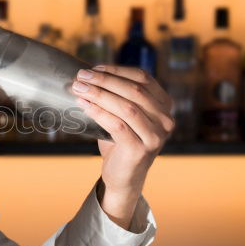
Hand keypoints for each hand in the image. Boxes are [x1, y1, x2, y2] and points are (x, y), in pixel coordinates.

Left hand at [70, 65, 173, 226]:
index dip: (116, 70)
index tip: (93, 68)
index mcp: (164, 105)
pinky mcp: (141, 150)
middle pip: (134, 90)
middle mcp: (166, 120)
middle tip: (80, 76)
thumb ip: (117, 95)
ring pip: (126, 107)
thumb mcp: (124, 114)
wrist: (123, 177)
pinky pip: (117, 125)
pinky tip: (83, 105)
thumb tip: (89, 73)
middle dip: (104, 80)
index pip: (143, 78)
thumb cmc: (120, 142)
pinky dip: (98, 112)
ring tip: (78, 88)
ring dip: (99, 94)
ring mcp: (156, 136)